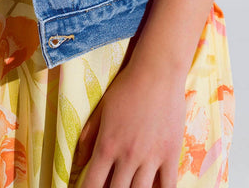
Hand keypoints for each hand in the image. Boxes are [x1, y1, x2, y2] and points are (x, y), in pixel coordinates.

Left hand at [74, 60, 186, 187]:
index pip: (92, 184)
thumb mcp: (101, 109)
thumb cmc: (126, 87)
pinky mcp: (171, 154)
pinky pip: (168, 187)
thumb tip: (77, 163)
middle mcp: (127, 156)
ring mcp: (150, 157)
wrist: (156, 72)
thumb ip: (88, 136)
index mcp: (107, 145)